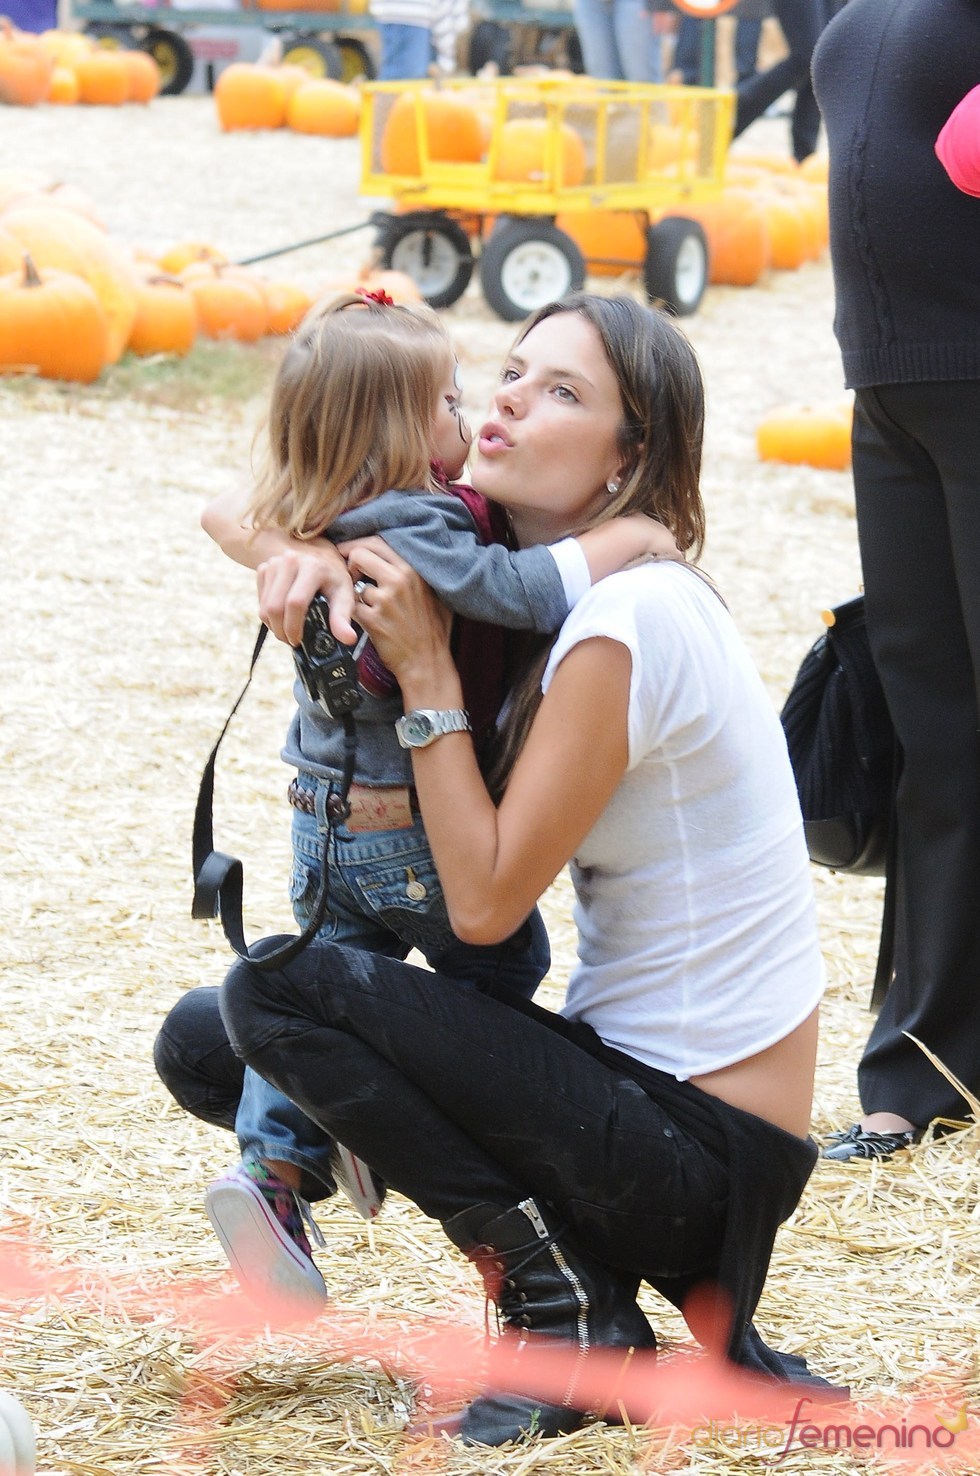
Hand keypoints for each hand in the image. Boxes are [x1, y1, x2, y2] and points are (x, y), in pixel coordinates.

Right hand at [256, 544, 356, 646]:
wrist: (319, 554)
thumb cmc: (333, 577)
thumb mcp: (344, 594)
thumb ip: (343, 617)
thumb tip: (348, 639)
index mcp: (313, 567)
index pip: (295, 603)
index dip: (293, 626)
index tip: (297, 640)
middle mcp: (291, 561)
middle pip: (275, 606)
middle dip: (280, 630)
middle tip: (290, 641)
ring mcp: (275, 563)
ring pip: (265, 605)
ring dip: (272, 625)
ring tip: (286, 632)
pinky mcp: (265, 567)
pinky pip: (260, 599)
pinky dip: (267, 614)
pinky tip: (281, 617)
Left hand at [337, 536, 454, 688]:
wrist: (428, 662)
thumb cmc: (433, 630)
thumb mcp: (436, 593)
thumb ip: (417, 572)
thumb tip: (401, 555)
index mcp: (414, 570)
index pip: (378, 542)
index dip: (359, 544)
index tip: (352, 550)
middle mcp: (399, 580)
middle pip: (360, 554)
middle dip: (350, 561)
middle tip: (349, 571)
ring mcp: (384, 600)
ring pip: (354, 583)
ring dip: (357, 594)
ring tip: (370, 606)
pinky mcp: (372, 619)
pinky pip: (352, 606)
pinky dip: (356, 613)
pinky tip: (369, 621)